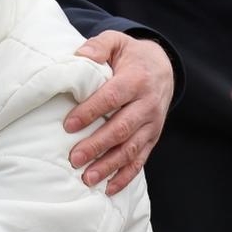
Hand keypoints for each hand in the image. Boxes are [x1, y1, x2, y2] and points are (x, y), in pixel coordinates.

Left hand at [67, 31, 174, 194]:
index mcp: (136, 80)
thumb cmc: (131, 56)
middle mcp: (147, 104)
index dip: (90, 111)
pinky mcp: (153, 137)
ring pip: (131, 149)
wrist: (163, 67)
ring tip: (87, 178)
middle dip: (97, 145)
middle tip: (73, 158)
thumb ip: (98, 46)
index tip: (68, 125)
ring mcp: (152, 124)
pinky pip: (141, 160)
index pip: (111, 98)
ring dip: (109, 166)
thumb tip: (80, 55)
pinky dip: (126, 176)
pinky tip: (108, 189)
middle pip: (121, 128)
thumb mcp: (116, 41)